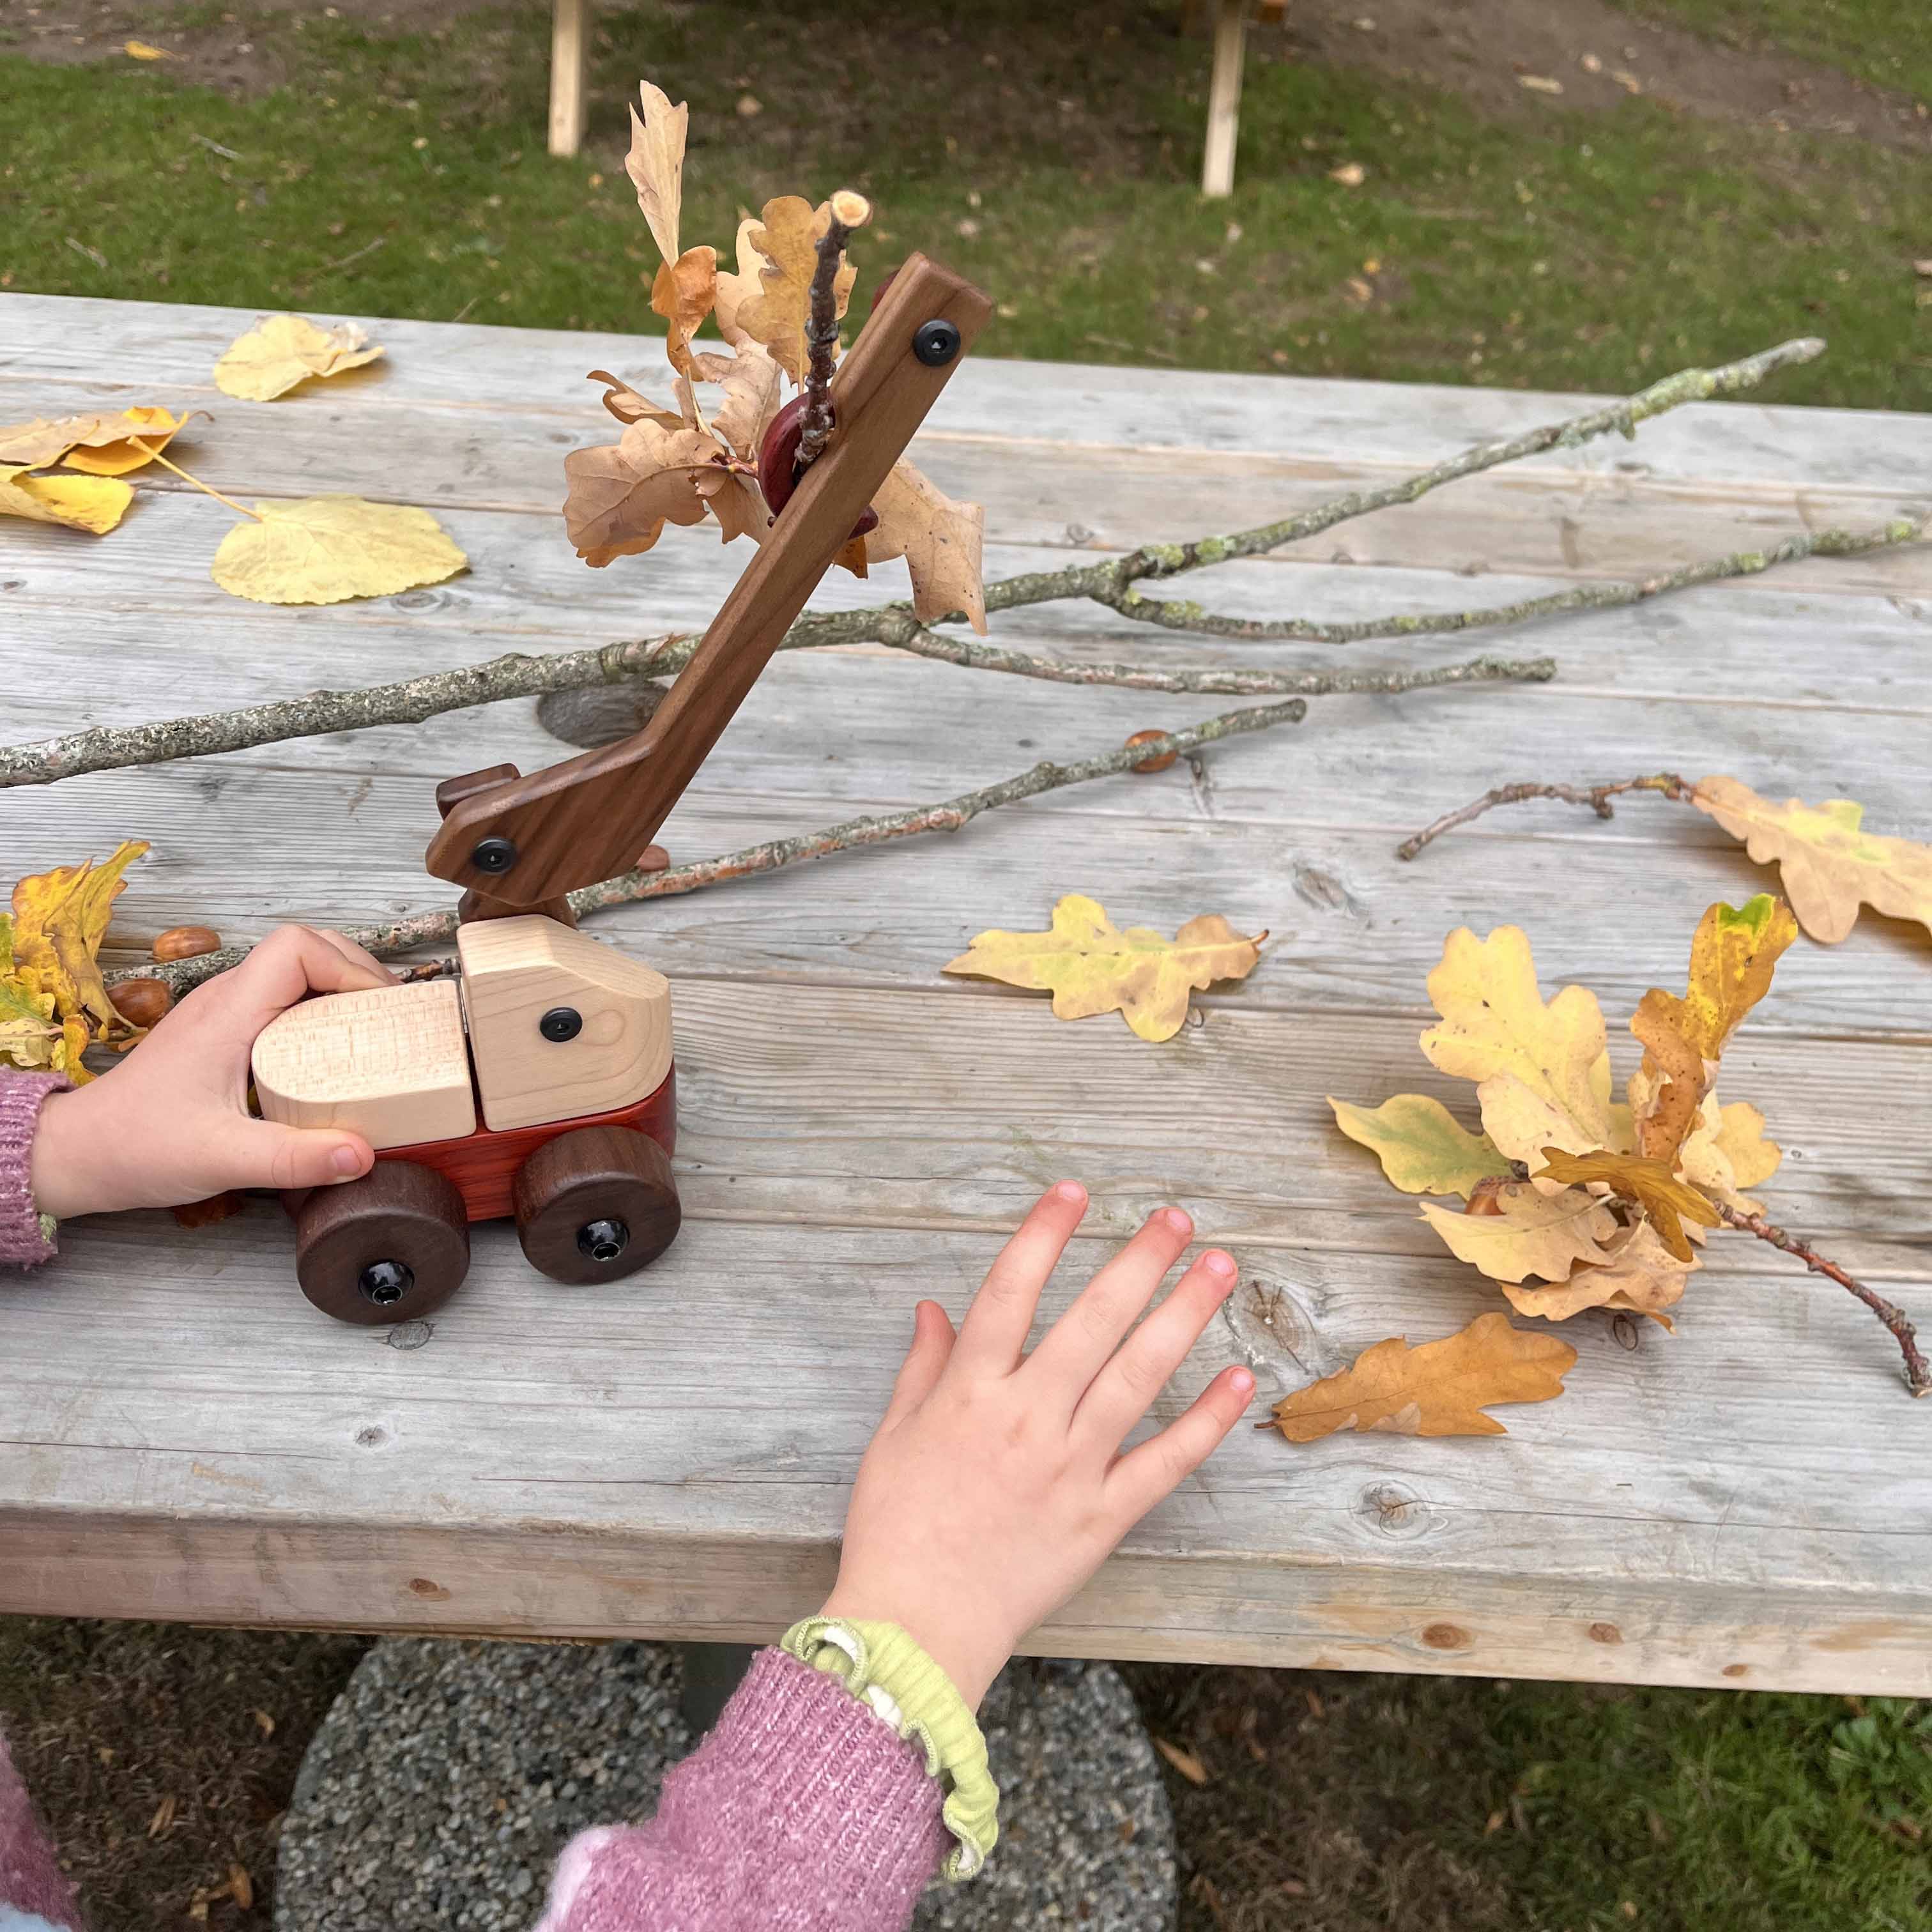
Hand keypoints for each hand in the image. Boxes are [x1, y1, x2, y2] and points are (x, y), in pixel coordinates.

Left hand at [30, 925, 395, 1219]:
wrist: (82, 1153)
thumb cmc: (137, 1146)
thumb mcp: (222, 1158)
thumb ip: (294, 1158)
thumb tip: (362, 1154)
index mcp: (227, 1012)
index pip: (297, 947)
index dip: (348, 968)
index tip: (378, 1010)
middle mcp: (227, 1000)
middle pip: (308, 948)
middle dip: (359, 974)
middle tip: (391, 1018)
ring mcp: (226, 1013)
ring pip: (298, 970)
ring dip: (342, 989)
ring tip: (374, 1030)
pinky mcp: (227, 1033)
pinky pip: (285, 1000)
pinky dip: (321, 1011)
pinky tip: (336, 1053)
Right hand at [819, 1181, 1254, 1707]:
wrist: (916, 1624)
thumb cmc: (896, 1528)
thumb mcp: (894, 1437)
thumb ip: (923, 1368)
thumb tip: (934, 1308)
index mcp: (969, 1393)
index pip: (1010, 1292)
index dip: (1043, 1235)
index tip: (1075, 1192)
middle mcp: (1026, 1418)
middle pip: (1091, 1321)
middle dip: (1138, 1261)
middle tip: (1177, 1217)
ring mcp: (1070, 1466)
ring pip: (1138, 1375)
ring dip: (1183, 1316)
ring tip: (1220, 1268)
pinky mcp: (1102, 1515)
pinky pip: (1165, 1461)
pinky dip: (1205, 1420)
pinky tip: (1238, 1378)